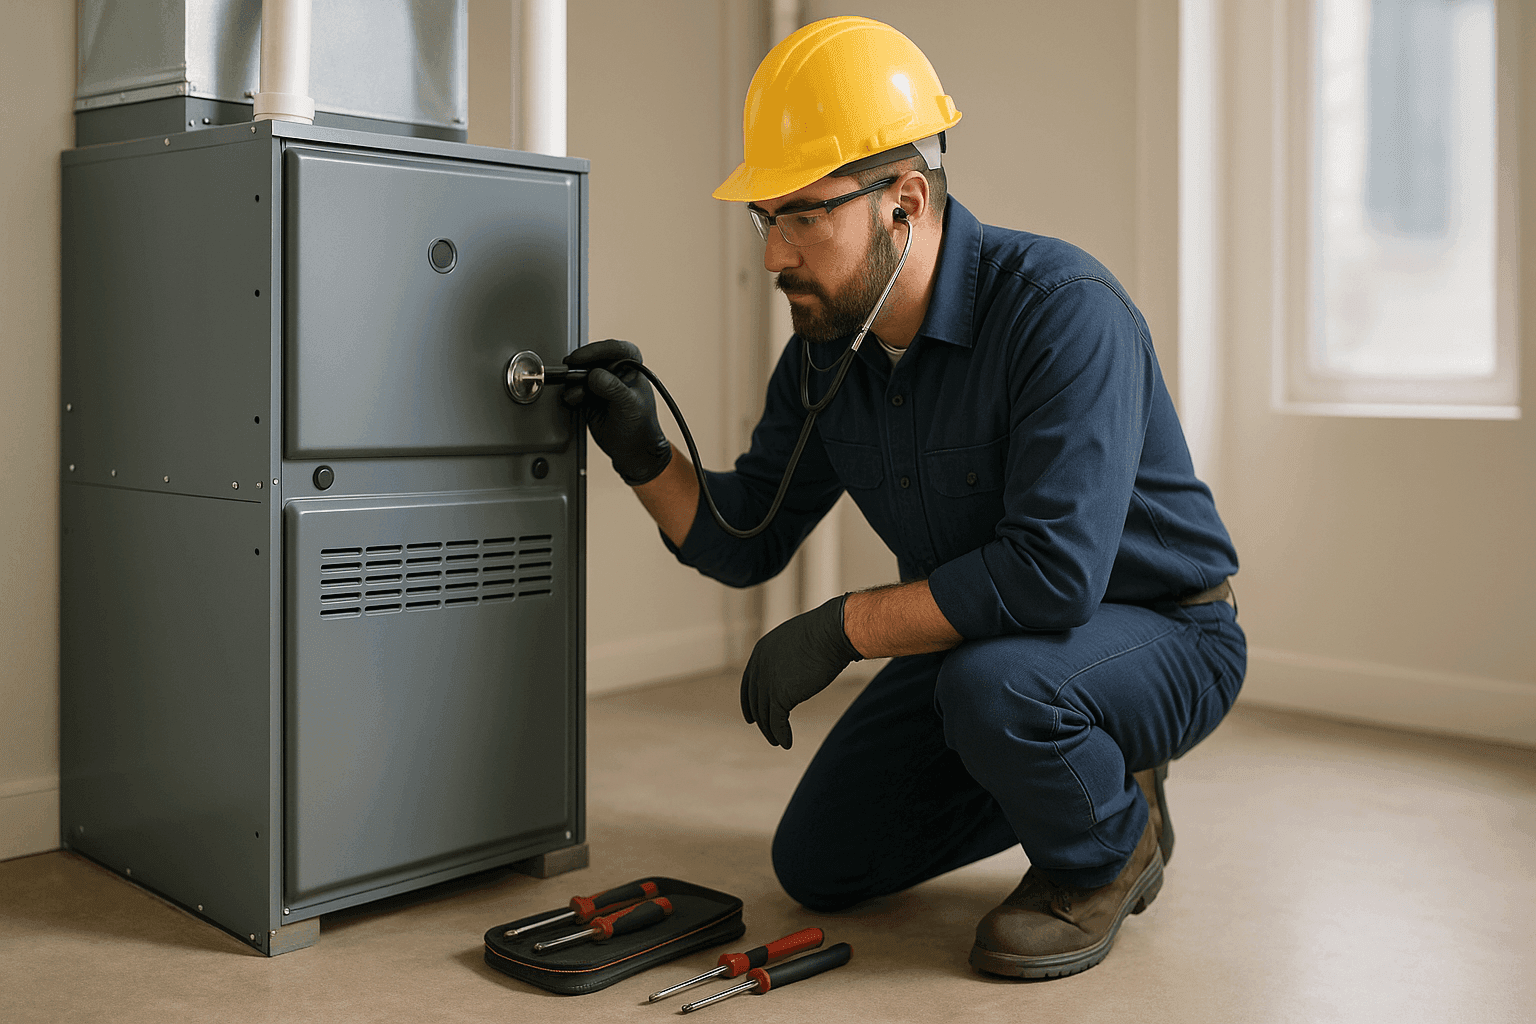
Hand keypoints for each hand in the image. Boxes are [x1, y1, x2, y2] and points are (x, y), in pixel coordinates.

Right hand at [560, 339, 671, 484]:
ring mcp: (600, 384)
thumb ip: (613, 388)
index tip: (581, 357)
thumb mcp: (629, 405)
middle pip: (593, 359)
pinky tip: (576, 401)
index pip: (616, 349)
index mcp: (632, 367)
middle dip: (580, 366)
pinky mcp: (588, 396)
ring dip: (574, 382)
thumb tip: (595, 374)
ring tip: (578, 395)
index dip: (597, 350)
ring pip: (580, 374)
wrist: (632, 450)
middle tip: (570, 370)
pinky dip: (572, 394)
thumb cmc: (640, 427)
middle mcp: (615, 372)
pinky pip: (574, 389)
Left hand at [741, 595, 862, 748]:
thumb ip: (791, 657)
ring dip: (771, 731)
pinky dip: (780, 734)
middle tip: (768, 733)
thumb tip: (798, 668)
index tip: (751, 717)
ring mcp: (768, 680)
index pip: (749, 682)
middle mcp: (760, 665)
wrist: (832, 633)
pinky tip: (787, 743)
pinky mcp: (780, 694)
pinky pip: (776, 721)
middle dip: (760, 718)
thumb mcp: (800, 642)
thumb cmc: (825, 634)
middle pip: (756, 700)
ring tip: (778, 742)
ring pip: (764, 713)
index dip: (748, 701)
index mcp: (762, 651)